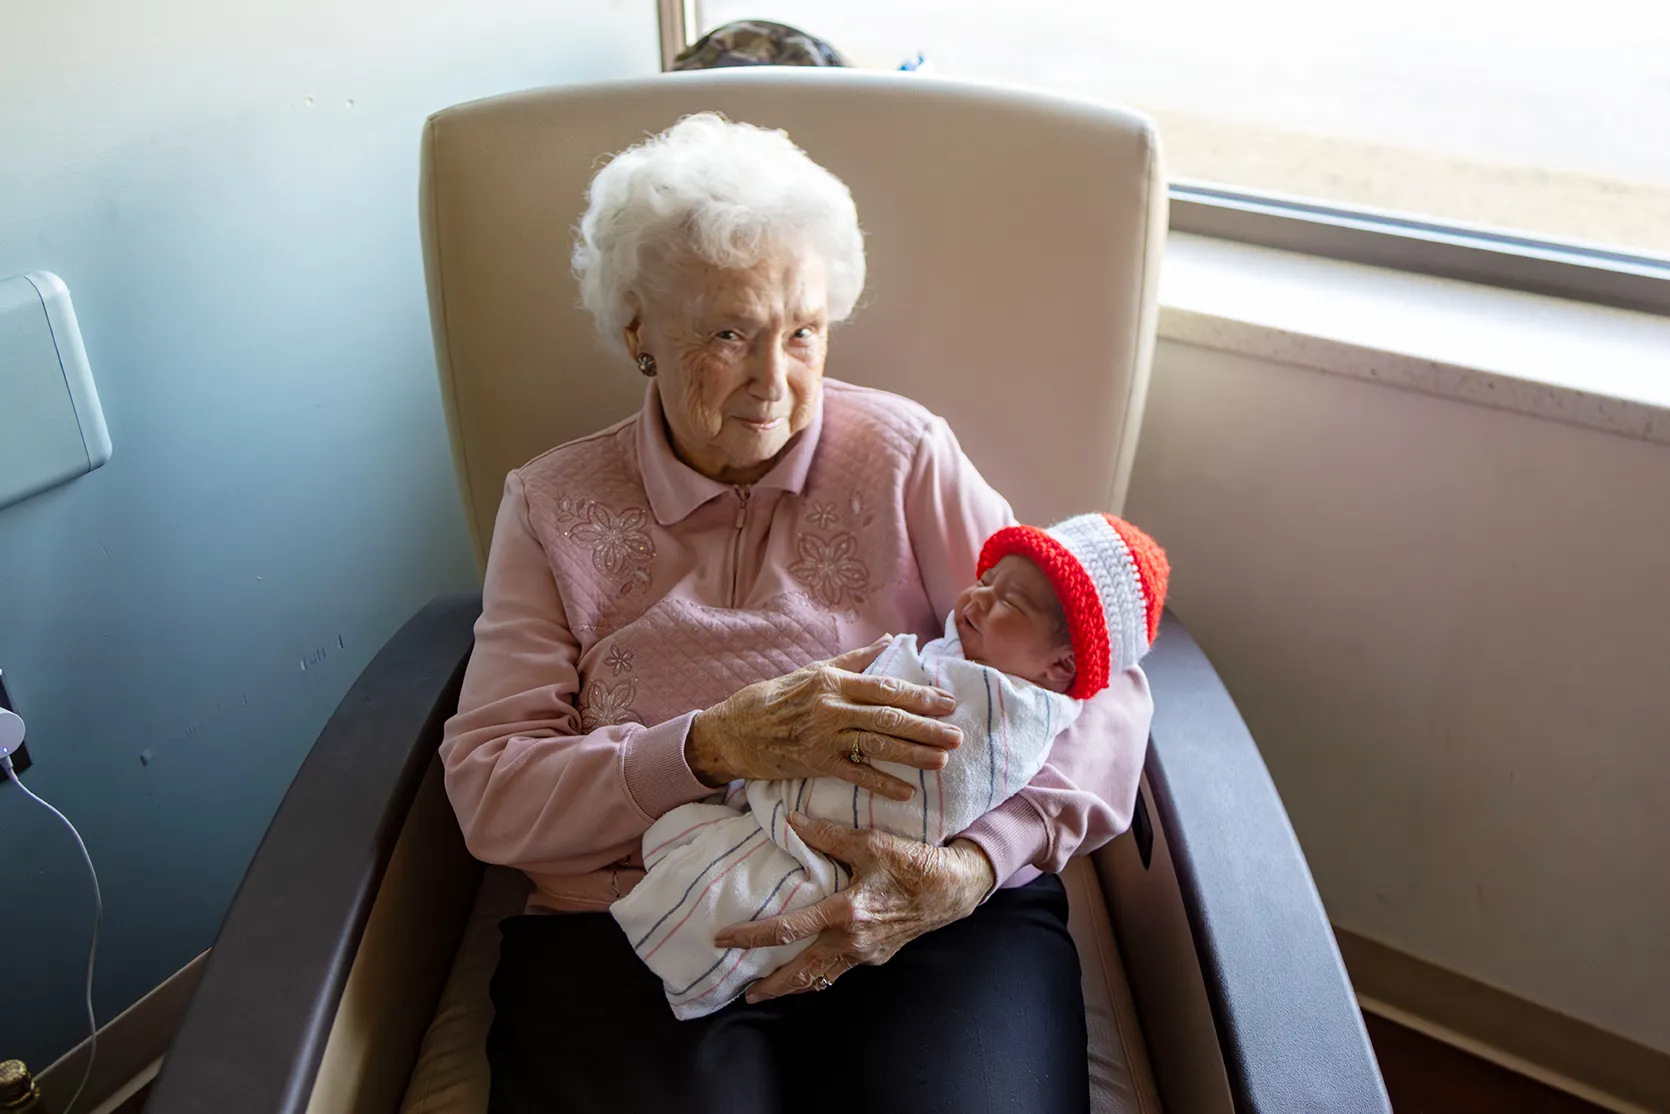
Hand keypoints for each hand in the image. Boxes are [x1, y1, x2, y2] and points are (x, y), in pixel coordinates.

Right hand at [685, 639, 961, 800]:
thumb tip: (891, 641)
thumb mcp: (813, 671)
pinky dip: (881, 784)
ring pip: (877, 746)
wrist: (733, 731)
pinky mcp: (816, 764)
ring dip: (912, 755)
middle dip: (926, 728)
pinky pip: (855, 774)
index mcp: (834, 683)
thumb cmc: (775, 698)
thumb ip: (855, 660)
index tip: (947, 701)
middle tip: (957, 735)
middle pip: (889, 718)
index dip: (920, 695)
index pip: (887, 688)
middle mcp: (832, 708)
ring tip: (942, 761)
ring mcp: (824, 738)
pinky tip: (905, 791)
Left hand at [713, 813, 995, 1001]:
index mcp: (846, 912)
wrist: (954, 889)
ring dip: (793, 986)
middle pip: (802, 972)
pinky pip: (840, 969)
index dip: (752, 936)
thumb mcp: (870, 841)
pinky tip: (809, 968)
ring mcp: (866, 954)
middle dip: (771, 986)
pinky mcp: (877, 956)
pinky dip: (819, 974)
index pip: (788, 929)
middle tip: (744, 992)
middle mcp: (853, 941)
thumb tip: (790, 821)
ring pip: (821, 977)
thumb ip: (828, 834)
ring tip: (768, 990)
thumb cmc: (913, 862)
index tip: (724, 939)